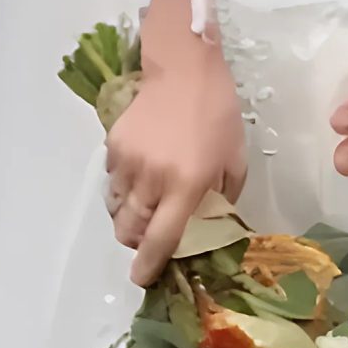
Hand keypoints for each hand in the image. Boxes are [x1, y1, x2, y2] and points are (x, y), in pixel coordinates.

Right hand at [105, 50, 246, 284]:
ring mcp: (129, 162)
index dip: (149, 265)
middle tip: (147, 240)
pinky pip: (113, 181)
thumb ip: (222, 197)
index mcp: (187, 185)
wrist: (184, 70)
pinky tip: (139, 176)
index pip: (162, 238)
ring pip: (117, 208)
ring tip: (144, 208)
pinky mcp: (113, 146)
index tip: (142, 278)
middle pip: (130, 230)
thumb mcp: (234, 159)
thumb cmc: (217, 114)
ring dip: (128, 217)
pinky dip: (123, 188)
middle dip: (135, 243)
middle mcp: (153, 179)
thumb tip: (208, 225)